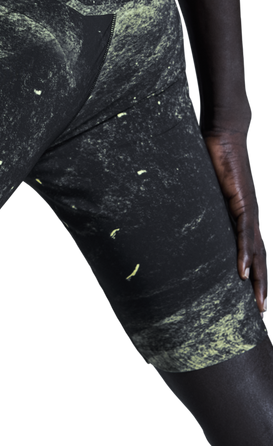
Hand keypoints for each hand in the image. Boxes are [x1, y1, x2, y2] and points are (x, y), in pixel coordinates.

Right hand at [202, 130, 269, 317]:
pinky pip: (244, 232)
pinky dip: (245, 253)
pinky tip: (243, 271)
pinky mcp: (241, 200)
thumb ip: (201, 204)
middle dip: (263, 286)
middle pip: (262, 257)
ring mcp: (249, 209)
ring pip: (258, 251)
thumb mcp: (205, 190)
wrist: (223, 133)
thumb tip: (183, 210)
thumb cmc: (213, 158)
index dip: (257, 274)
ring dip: (259, 278)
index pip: (254, 250)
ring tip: (258, 303)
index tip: (255, 297)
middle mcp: (251, 216)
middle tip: (263, 312)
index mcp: (244, 216)